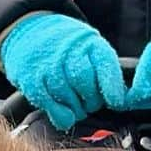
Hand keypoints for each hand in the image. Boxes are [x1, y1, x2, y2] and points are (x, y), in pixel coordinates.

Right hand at [0, 13, 126, 131]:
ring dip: (75, 109)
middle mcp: (67, 49)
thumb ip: (105, 72)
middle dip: (91, 101)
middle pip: (84, 81)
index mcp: (89, 42)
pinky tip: (65, 117)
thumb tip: (119, 100)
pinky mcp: (31, 77)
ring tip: (77, 109)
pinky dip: (58, 114)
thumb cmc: (69, 49)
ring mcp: (47, 63)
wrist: (32, 32)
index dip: (112, 87)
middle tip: (90, 105)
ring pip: (65, 93)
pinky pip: (46, 101)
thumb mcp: (91, 49)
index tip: (116, 103)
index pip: (104, 64)